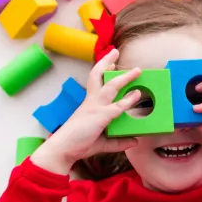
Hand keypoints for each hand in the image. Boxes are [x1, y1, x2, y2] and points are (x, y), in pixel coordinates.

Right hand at [30, 49, 143, 174]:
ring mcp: (95, 107)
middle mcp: (91, 102)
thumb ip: (118, 142)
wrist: (63, 150)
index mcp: (89, 104)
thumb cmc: (79, 144)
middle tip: (115, 51)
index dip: (103, 71)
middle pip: (98, 75)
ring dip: (125, 77)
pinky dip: (128, 100)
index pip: (96, 82)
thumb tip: (134, 141)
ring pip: (111, 87)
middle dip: (106, 62)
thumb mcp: (103, 143)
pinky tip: (137, 94)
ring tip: (137, 71)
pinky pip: (117, 106)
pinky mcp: (100, 116)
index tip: (111, 63)